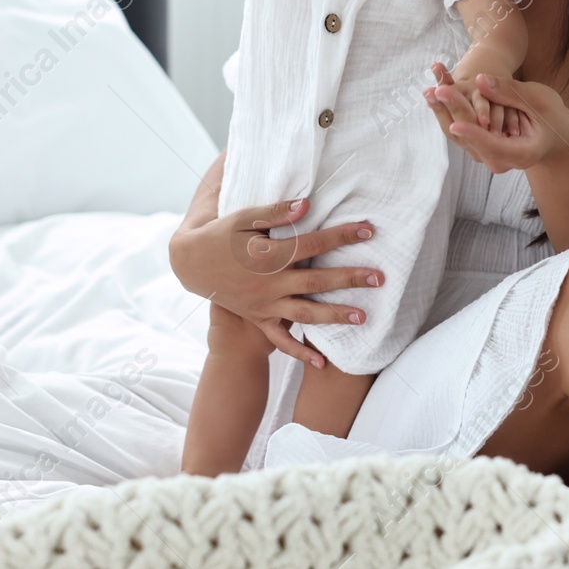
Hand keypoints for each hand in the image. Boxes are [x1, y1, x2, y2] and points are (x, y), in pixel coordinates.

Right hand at [169, 190, 384, 369]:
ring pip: (305, 313)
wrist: (189, 264)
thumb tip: (307, 205)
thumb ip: (275, 213)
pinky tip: (322, 363)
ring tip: (363, 317)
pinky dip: (300, 352)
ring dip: (334, 315)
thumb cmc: (219, 235)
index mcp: (268, 255)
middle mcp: (269, 283)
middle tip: (379, 278)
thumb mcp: (243, 218)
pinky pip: (280, 340)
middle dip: (349, 279)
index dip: (342, 237)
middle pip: (317, 281)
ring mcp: (264, 305)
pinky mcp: (258, 318)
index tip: (368, 232)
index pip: (313, 244)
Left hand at [424, 66, 568, 173]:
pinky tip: (435, 91)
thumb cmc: (553, 117)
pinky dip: (449, 109)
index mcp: (521, 154)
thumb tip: (479, 80)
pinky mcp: (480, 146)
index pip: (492, 146)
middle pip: (470, 139)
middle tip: (436, 90)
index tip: (455, 122)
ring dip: (444, 111)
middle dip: (452, 112)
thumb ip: (509, 92)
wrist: (553, 136)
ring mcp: (488, 155)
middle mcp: (500, 160)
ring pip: (460, 136)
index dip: (473, 134)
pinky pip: (461, 129)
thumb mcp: (538, 101)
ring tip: (429, 88)